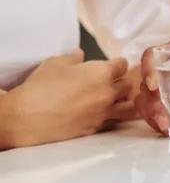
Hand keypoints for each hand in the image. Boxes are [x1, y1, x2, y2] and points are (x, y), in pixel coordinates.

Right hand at [4, 50, 133, 147]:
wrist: (28, 117)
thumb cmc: (41, 85)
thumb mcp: (55, 63)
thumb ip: (72, 58)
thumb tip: (80, 54)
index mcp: (103, 73)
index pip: (122, 65)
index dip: (117, 64)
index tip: (111, 66)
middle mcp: (109, 92)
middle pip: (128, 85)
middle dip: (122, 82)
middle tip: (112, 83)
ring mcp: (104, 112)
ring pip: (128, 107)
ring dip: (124, 102)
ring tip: (117, 101)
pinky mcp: (96, 128)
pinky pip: (112, 121)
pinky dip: (111, 117)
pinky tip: (102, 115)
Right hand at [135, 24, 169, 134]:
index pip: (153, 54)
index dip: (148, 69)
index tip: (153, 85)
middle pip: (148, 83)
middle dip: (151, 105)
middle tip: (164, 121)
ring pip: (149, 99)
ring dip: (152, 115)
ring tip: (166, 129)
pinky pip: (160, 107)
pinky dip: (161, 119)